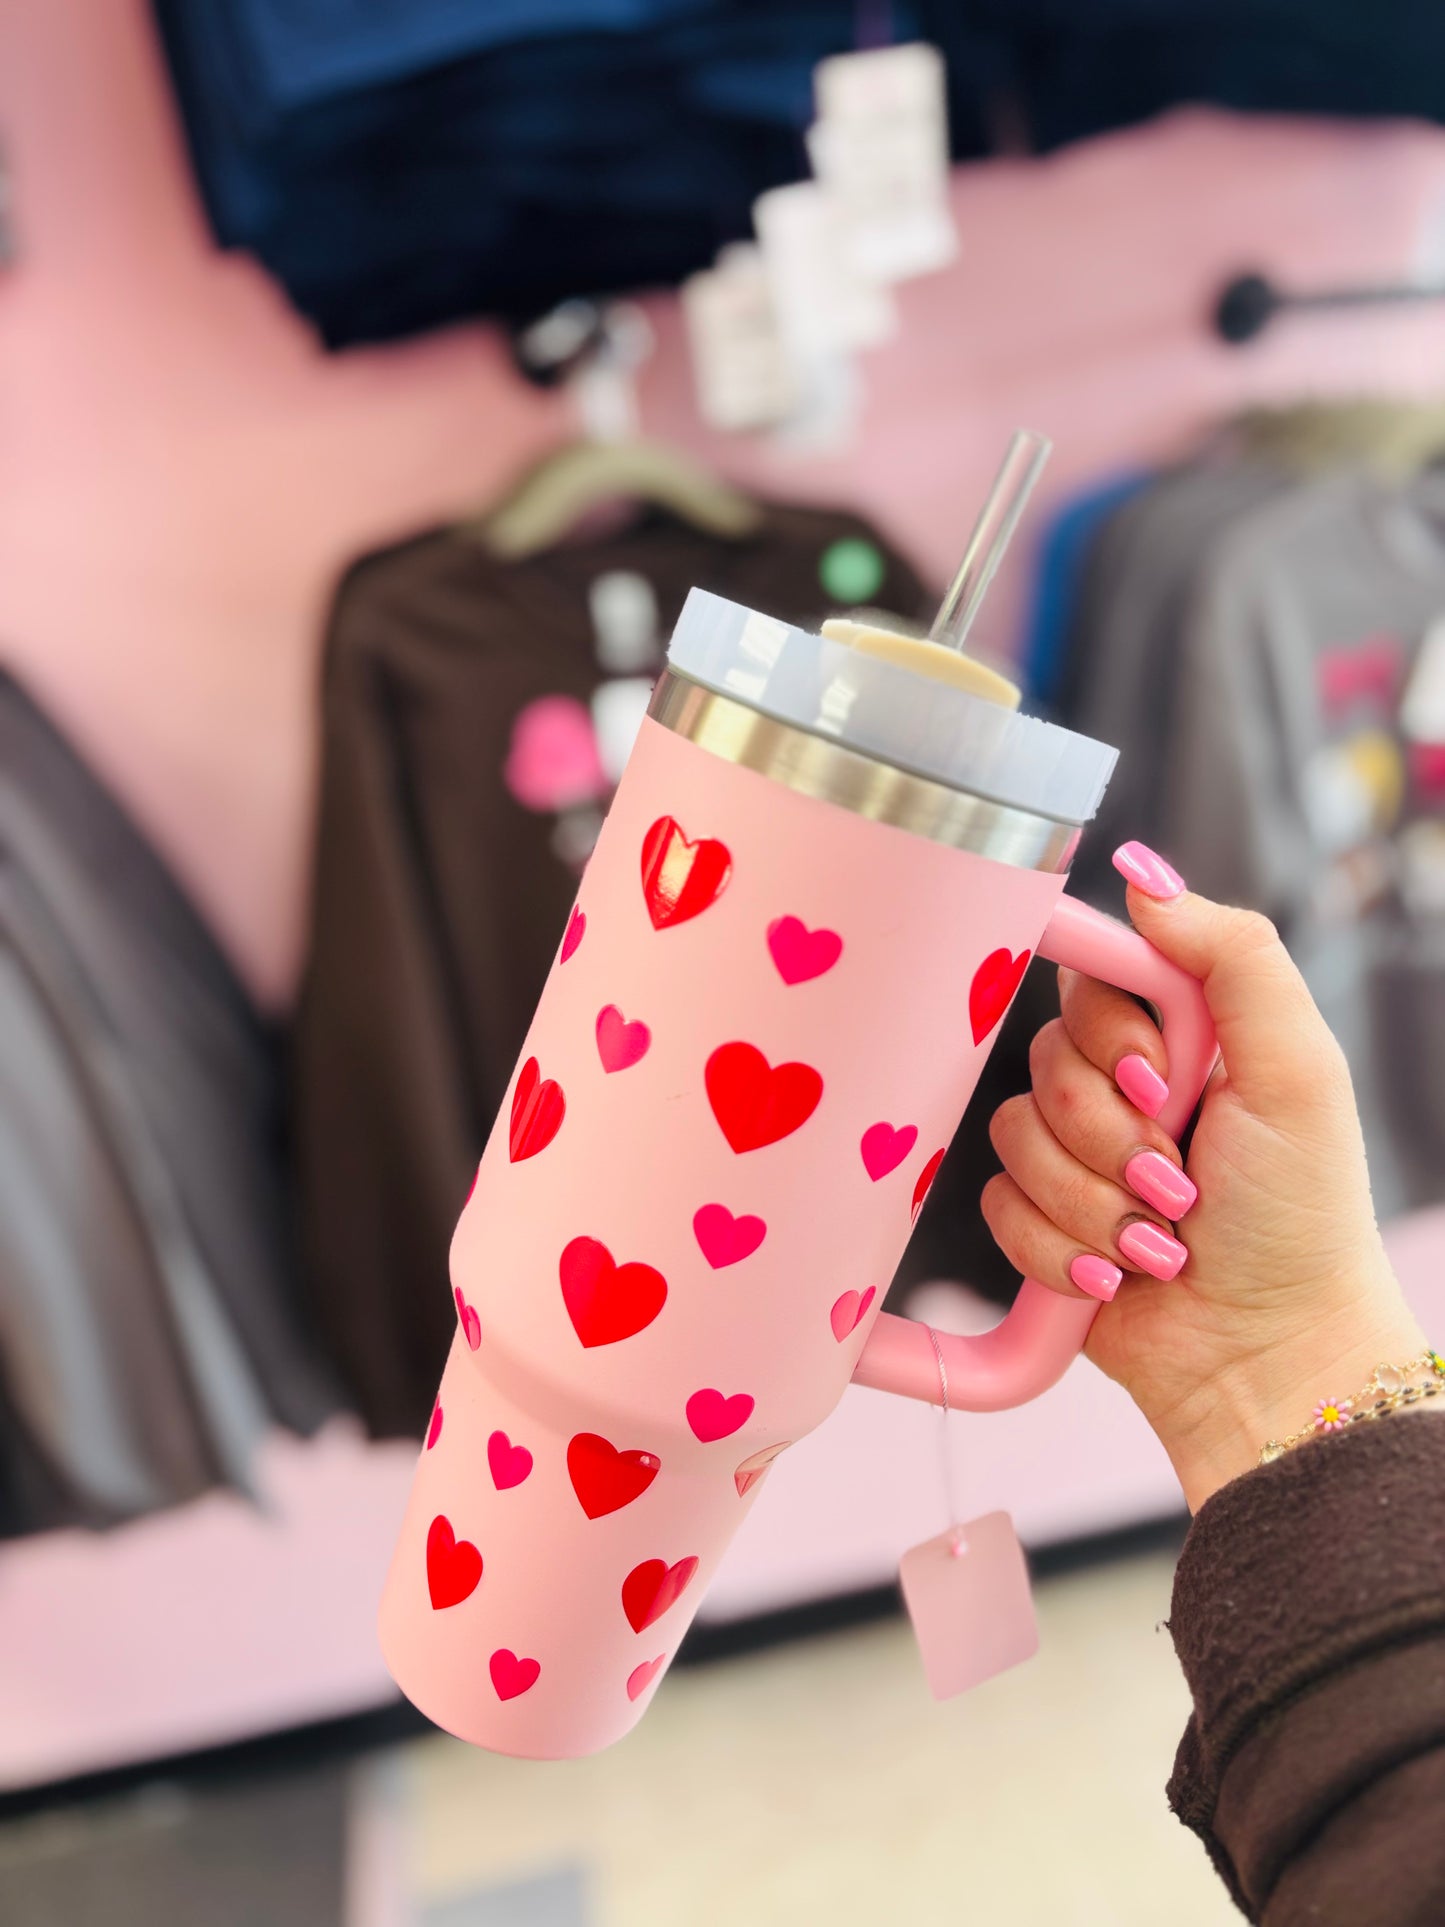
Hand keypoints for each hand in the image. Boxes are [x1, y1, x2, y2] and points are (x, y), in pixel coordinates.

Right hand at [982, 842, 1427, 1509]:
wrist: (1271, 1354)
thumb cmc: (1302, 1216)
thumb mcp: (1298, 1069)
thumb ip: (1233, 957)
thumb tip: (1143, 871)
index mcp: (1176, 1034)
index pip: (1090, 977)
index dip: (1109, 1031)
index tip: (1156, 1074)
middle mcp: (1119, 1086)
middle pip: (1044, 1061)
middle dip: (1112, 1135)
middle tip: (1181, 1177)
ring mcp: (1074, 1157)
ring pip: (1014, 1138)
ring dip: (1094, 1202)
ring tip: (1161, 1237)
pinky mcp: (1040, 1222)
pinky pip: (998, 1209)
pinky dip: (1061, 1249)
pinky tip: (1117, 1274)